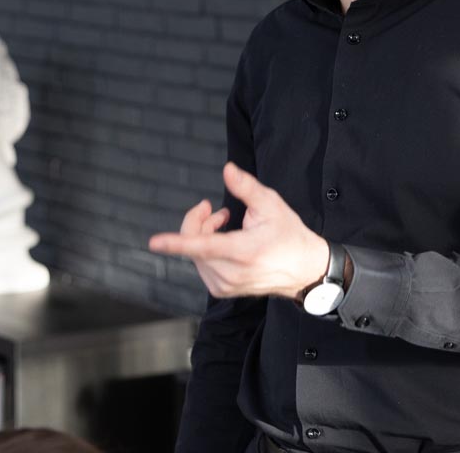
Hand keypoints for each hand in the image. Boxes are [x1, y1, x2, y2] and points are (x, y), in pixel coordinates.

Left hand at [148, 162, 330, 299]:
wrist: (304, 270)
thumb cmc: (289, 235)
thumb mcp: (271, 205)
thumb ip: (246, 187)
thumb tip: (227, 170)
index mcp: (244, 252)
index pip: (203, 247)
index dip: (176, 242)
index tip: (154, 242)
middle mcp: (232, 273)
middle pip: (193, 244)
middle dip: (197, 221)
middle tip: (214, 209)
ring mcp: (225, 285)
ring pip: (194, 254)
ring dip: (202, 234)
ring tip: (224, 222)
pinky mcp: (222, 290)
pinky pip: (201, 264)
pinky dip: (205, 249)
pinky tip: (223, 241)